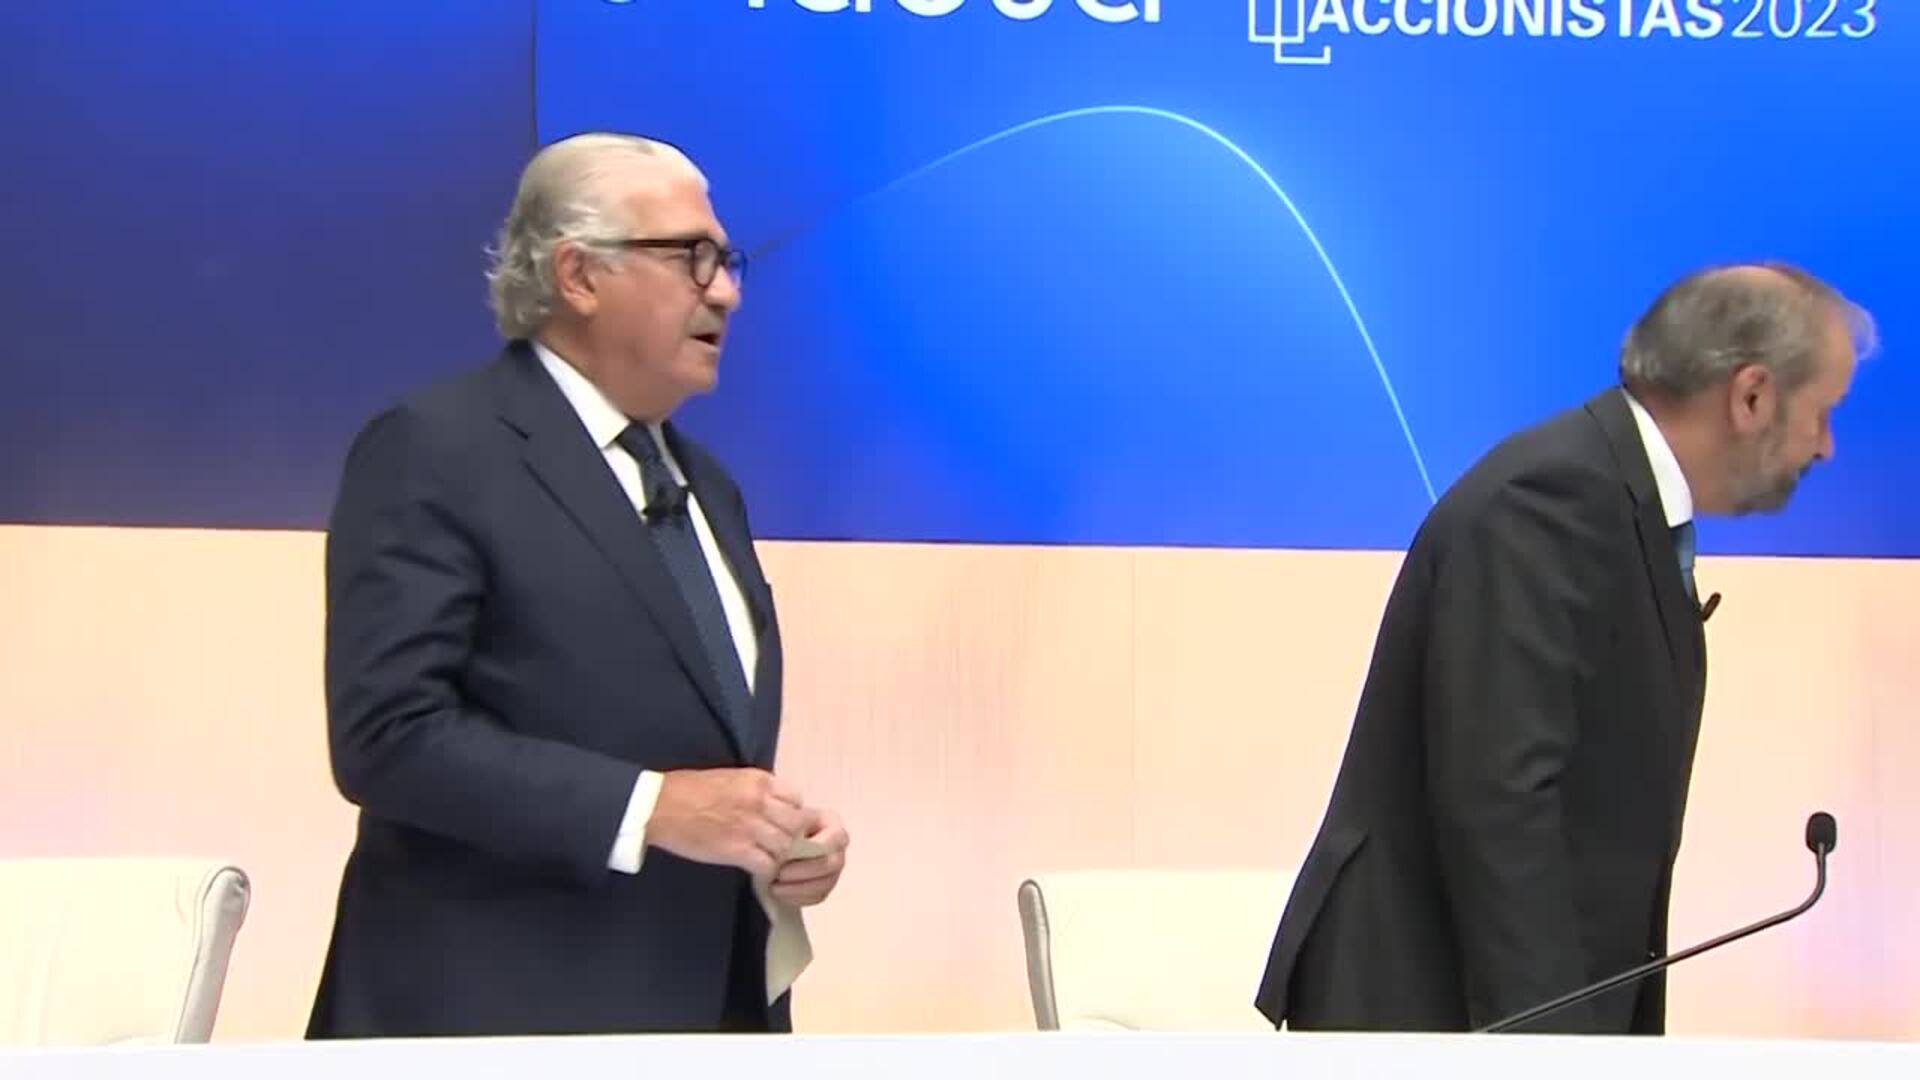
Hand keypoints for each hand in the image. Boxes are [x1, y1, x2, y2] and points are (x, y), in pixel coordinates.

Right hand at [646, 768, 818, 877]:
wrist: (659, 806)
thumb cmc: (688, 789)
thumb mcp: (730, 778)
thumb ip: (755, 790)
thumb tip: (773, 805)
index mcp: (758, 780)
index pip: (796, 798)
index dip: (792, 813)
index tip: (781, 822)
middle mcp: (760, 801)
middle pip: (797, 824)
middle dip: (792, 836)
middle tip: (778, 844)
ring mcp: (750, 826)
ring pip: (786, 846)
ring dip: (779, 855)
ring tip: (766, 858)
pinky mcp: (737, 850)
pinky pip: (768, 865)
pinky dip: (766, 870)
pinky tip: (755, 869)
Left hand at [770, 807, 848, 907]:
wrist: (779, 841)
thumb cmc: (783, 825)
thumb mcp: (786, 818)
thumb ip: (791, 825)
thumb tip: (787, 835)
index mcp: (833, 825)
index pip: (831, 839)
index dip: (811, 849)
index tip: (785, 855)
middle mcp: (838, 848)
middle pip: (829, 864)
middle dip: (803, 872)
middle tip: (779, 874)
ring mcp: (835, 868)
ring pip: (825, 884)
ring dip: (799, 889)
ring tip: (775, 887)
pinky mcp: (826, 886)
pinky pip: (818, 897)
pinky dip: (798, 898)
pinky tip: (780, 894)